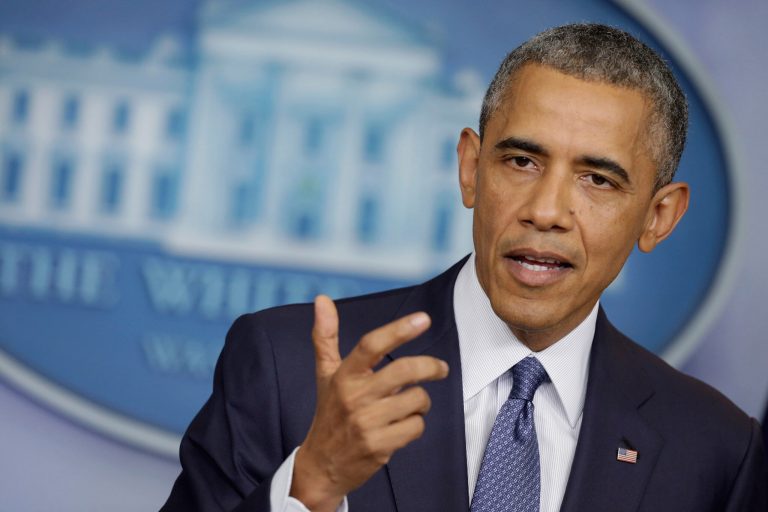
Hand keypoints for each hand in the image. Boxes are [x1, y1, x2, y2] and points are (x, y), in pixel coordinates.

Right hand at [290, 295, 448, 511]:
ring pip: (416, 400)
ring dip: (422, 401)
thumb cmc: (329, 413)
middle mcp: (353, 397)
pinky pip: (416, 426)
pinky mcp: (379, 446)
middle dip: (430, 367)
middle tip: (441, 368)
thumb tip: (322, 299)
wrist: (321, 465)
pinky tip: (402, 426)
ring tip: (411, 404)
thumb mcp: (325, 374)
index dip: (399, 329)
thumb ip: (326, 336)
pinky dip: (416, 424)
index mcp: (344, 375)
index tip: (424, 318)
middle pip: (404, 371)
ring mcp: (366, 423)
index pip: (372, 345)